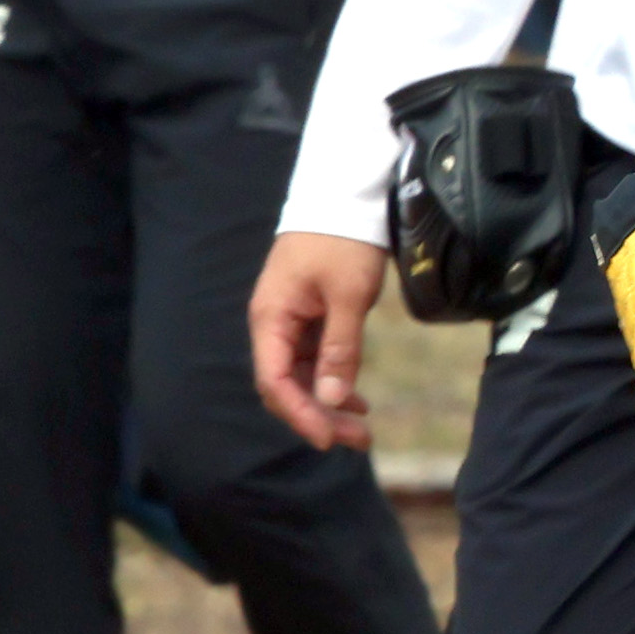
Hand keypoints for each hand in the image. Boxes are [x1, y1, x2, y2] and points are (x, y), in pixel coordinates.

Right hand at [251, 230, 390, 451]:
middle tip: (359, 440)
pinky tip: (355, 399)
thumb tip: (332, 399)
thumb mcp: (349, 296)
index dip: (300, 414)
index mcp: (272, 318)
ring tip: (362, 429)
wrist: (347, 193)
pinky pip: (314, 359)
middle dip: (318, 416)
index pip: (275, 381)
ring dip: (328, 403)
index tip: (330, 439)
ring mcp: (290, 320)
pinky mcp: (308, 316)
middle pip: (286, 385)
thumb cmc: (344, 239)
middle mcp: (274, 323)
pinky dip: (333, 379)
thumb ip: (340, 349)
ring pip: (302, 376)